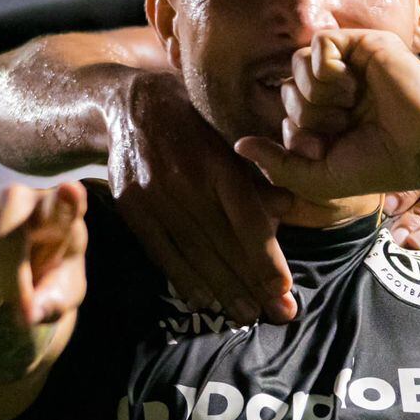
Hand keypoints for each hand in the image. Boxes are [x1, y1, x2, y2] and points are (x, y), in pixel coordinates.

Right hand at [0, 183, 87, 327]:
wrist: (4, 277)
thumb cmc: (44, 281)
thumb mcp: (59, 297)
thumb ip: (51, 304)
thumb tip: (27, 315)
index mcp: (58, 214)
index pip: (63, 205)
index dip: (65, 200)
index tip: (70, 192)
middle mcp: (17, 198)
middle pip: (7, 238)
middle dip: (10, 283)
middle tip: (18, 307)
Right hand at [106, 71, 296, 324]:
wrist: (129, 103)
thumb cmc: (192, 122)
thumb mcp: (229, 138)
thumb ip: (256, 177)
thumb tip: (290, 207)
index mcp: (216, 161)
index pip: (246, 219)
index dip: (266, 257)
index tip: (284, 287)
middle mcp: (185, 180)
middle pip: (224, 244)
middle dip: (253, 284)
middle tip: (277, 313)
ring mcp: (154, 196)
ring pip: (194, 253)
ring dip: (223, 289)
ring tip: (246, 315)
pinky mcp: (131, 207)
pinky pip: (161, 252)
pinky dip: (183, 278)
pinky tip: (202, 300)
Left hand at [235, 30, 419, 203]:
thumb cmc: (379, 165)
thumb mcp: (318, 176)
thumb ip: (277, 163)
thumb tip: (239, 146)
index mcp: (327, 112)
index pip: (285, 108)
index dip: (296, 132)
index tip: (323, 150)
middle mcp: (336, 85)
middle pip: (286, 84)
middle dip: (304, 114)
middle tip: (337, 129)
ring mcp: (350, 63)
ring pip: (297, 61)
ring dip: (314, 93)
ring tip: (347, 108)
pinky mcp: (364, 43)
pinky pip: (320, 42)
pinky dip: (325, 69)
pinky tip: (349, 87)